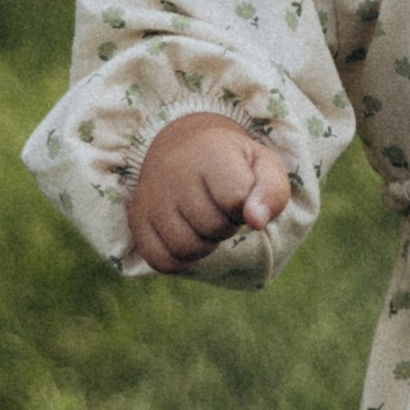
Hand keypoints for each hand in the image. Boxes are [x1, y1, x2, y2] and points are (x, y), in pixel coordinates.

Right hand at [126, 115, 292, 270]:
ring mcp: (151, 197)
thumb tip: (256, 222)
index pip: (236, 198)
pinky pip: (162, 261)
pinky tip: (187, 236)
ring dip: (205, 244)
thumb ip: (271, 192)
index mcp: (211, 152)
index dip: (245, 207)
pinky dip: (181, 259)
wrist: (184, 148)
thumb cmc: (233, 163)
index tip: (240, 194)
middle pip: (212, 227)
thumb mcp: (263, 166)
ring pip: (186, 247)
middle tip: (222, 208)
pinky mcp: (138, 219)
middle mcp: (174, 172)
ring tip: (205, 220)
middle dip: (226, 225)